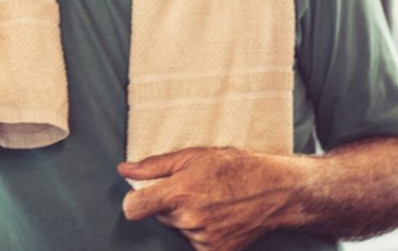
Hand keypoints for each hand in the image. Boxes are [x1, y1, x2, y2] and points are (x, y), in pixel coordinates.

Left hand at [118, 147, 295, 250]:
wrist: (274, 190)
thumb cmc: (234, 167)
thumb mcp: (192, 156)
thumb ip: (154, 166)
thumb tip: (124, 169)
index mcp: (179, 193)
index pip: (134, 208)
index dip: (134, 200)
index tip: (141, 195)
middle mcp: (189, 219)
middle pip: (158, 215)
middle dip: (167, 203)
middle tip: (192, 189)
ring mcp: (202, 239)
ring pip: (176, 228)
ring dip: (185, 217)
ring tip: (209, 201)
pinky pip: (193, 242)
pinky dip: (199, 231)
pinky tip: (216, 217)